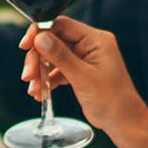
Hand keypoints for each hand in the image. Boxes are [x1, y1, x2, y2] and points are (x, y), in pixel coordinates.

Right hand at [19, 16, 147, 131]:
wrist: (122, 122)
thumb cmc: (112, 100)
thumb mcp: (83, 77)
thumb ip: (60, 56)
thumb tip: (40, 37)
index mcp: (95, 40)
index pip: (61, 25)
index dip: (40, 32)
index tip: (25, 46)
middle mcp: (89, 45)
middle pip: (53, 41)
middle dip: (38, 58)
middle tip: (28, 75)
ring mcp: (83, 58)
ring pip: (52, 57)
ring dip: (40, 71)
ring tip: (33, 89)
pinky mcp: (79, 72)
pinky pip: (57, 70)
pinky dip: (47, 81)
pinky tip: (40, 93)